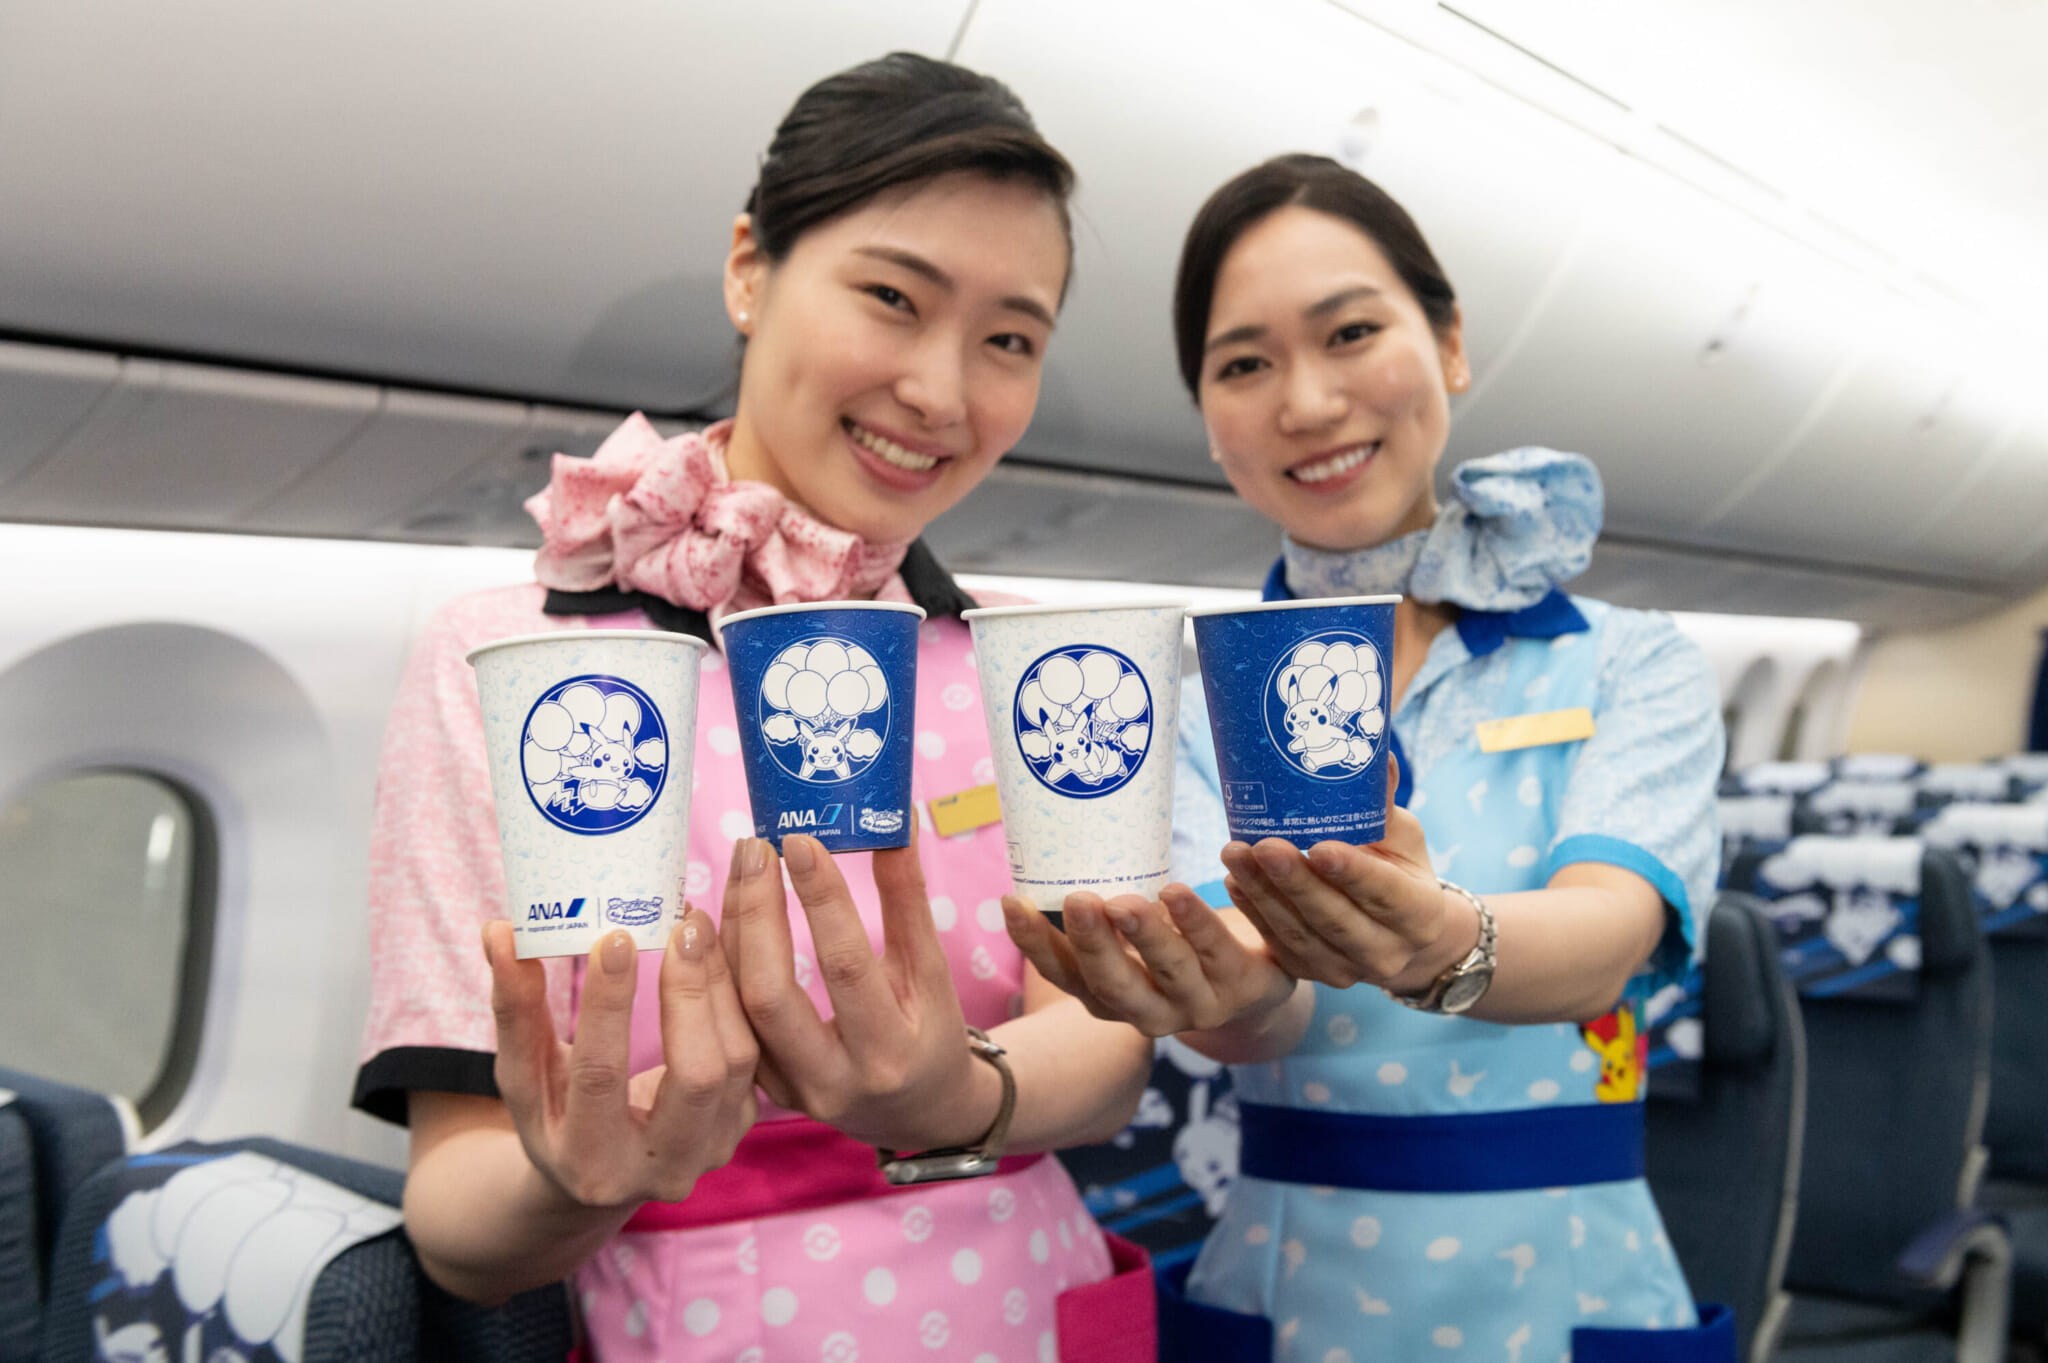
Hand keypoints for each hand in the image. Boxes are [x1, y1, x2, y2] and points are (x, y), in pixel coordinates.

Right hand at [484, 910, 758, 1207]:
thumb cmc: (554, 1114)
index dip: (608, 1005)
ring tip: (699, 924)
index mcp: (592, 1163)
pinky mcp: (742, 1124)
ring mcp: (712, 1150)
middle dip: (690, 991)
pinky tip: (725, 949)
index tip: (614, 936)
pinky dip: (742, 996)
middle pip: (696, 1074)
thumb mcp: (525, 1076)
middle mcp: (662, 1170)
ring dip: (722, 984)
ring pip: (738, 1059)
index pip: (601, 1077)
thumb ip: (515, 1009)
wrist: (604, 1170)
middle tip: (681, 922)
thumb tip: (498, 932)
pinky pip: (756, 1053)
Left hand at [718, 828, 1000, 1152]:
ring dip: (729, 932)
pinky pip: (730, 1021)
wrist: (919, 1111)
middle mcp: (834, 1079)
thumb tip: (898, 821)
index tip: (801, 841)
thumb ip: (908, 899)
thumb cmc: (930, 1029)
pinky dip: (721, 964)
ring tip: (740, 868)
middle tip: (755, 847)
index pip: (845, 967)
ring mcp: (792, 1091)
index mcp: (888, 1051)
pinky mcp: (765, 1091)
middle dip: (756, 912)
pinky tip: (719, 916)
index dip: (822, 901)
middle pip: (772, 992)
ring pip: (738, 1007)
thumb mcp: (931, 971)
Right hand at [1004, 885, 1296, 1037]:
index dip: (1036, 944)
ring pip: (1170, 973)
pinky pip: (1219, 952)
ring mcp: (1201, 1006)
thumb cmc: (1181, 940)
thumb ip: (1103, 908)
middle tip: (1078, 902)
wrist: (1261, 973)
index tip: (1013, 901)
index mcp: (1113, 998)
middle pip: (1114, 987)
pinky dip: (1197, 923)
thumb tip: (1052, 841)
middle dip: (1094, 946)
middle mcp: (1151, 1014)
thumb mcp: (1136, 930)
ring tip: (1127, 902)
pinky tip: (1178, 893)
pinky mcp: (1246, 988)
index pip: (1066, 976)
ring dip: (1147, 937)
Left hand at [1222, 759, 1470, 991]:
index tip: (1320, 846)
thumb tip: (1376, 750)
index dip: (1353, 873)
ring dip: (1262, 893)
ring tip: (1234, 853)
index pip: (1387, 894)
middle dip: (1295, 882)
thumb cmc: (1398, 868)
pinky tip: (1233, 880)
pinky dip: (1252, 911)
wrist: (1394, 930)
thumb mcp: (1402, 837)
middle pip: (1335, 918)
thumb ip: (1382, 804)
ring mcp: (1347, 970)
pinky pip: (1277, 943)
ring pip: (1299, 933)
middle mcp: (1387, 953)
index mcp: (1420, 916)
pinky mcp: (1311, 973)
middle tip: (1264, 845)